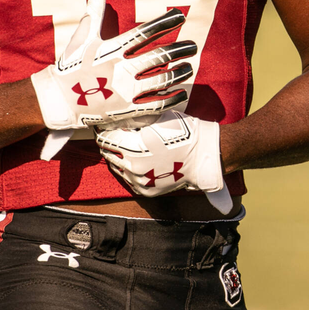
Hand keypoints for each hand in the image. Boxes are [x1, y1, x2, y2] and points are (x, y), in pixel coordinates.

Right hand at [32, 0, 195, 158]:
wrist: (59, 101)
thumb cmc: (72, 66)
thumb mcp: (83, 36)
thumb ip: (94, 10)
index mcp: (112, 49)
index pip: (145, 32)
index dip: (165, 23)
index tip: (180, 16)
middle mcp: (121, 69)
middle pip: (159, 56)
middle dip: (180, 49)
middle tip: (193, 46)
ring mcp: (125, 91)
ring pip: (162, 79)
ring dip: (180, 73)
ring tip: (190, 67)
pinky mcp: (127, 111)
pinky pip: (156, 104)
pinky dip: (172, 98)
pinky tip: (182, 92)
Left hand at [96, 111, 231, 213]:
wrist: (203, 156)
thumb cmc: (183, 133)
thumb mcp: (158, 118)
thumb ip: (135, 120)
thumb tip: (118, 120)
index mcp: (133, 147)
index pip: (106, 138)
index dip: (105, 129)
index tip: (106, 125)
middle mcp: (133, 167)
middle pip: (108, 153)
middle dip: (110, 143)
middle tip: (115, 133)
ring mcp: (139, 181)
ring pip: (117, 167)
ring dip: (119, 156)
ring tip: (128, 146)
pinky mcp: (146, 191)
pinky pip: (128, 179)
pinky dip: (129, 169)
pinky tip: (138, 159)